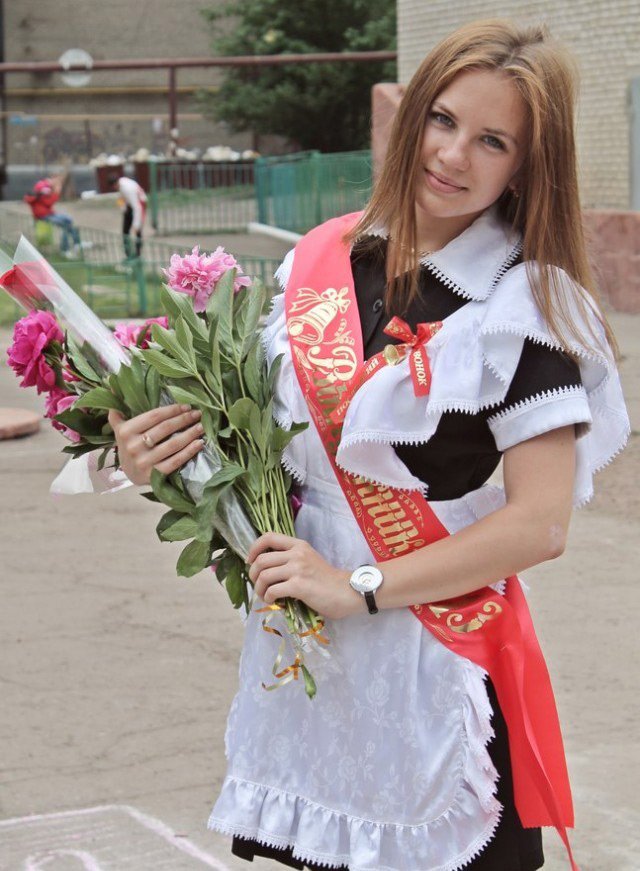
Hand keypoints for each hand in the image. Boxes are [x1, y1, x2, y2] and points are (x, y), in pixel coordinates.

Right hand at [107, 404, 203, 485]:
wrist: (130, 474)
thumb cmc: (129, 446)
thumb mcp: (120, 428)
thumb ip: (118, 411)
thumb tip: (111, 385)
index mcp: (126, 431)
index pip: (154, 416)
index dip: (172, 410)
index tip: (186, 406)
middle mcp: (134, 446)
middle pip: (165, 429)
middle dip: (184, 419)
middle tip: (198, 414)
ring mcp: (144, 462)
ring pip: (172, 444)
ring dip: (190, 434)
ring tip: (201, 427)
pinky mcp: (154, 475)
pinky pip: (175, 461)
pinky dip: (189, 452)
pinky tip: (199, 443)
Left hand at [248, 532, 363, 619]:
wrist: (348, 592)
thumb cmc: (328, 580)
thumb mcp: (310, 559)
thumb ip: (292, 559)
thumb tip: (267, 568)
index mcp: (299, 545)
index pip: (268, 537)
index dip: (254, 548)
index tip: (250, 561)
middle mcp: (297, 554)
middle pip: (261, 560)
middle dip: (253, 574)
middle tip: (258, 584)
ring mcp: (298, 569)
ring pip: (264, 575)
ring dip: (259, 588)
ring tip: (265, 595)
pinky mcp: (299, 586)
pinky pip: (273, 590)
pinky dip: (269, 597)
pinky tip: (274, 601)